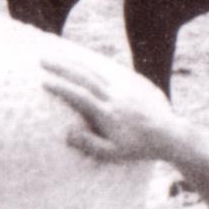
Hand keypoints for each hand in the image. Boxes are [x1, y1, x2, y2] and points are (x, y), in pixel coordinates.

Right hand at [40, 50, 183, 163]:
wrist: (166, 134)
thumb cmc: (137, 147)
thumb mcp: (113, 153)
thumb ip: (89, 144)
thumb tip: (67, 132)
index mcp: (107, 113)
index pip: (80, 96)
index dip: (62, 88)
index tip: (44, 81)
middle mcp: (112, 97)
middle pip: (84, 77)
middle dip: (62, 67)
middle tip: (43, 59)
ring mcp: (120, 88)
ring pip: (93, 70)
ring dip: (73, 61)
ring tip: (56, 54)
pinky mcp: (126, 84)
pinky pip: (104, 70)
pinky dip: (90, 63)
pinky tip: (80, 59)